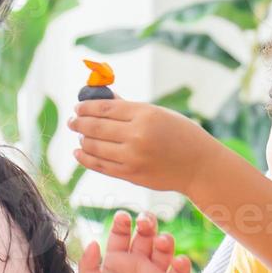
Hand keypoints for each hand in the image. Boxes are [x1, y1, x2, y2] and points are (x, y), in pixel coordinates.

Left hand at [70, 98, 222, 193]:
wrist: (199, 166)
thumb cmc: (181, 135)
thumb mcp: (159, 114)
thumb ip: (129, 107)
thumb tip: (103, 98)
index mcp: (145, 114)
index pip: (105, 108)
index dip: (86, 107)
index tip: (78, 107)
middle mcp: (137, 135)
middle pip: (95, 127)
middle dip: (78, 123)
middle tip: (72, 121)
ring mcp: (132, 157)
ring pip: (94, 147)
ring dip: (82, 140)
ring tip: (80, 136)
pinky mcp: (130, 174)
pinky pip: (100, 166)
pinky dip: (85, 158)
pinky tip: (79, 152)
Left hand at [77, 211, 190, 272]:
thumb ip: (88, 267)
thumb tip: (92, 242)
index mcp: (116, 261)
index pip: (121, 235)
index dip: (122, 224)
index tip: (122, 217)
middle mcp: (137, 264)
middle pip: (145, 237)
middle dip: (147, 225)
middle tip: (145, 221)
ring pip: (164, 251)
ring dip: (165, 242)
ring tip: (161, 241)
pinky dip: (181, 265)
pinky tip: (179, 260)